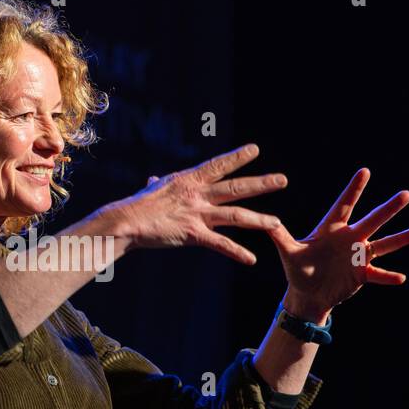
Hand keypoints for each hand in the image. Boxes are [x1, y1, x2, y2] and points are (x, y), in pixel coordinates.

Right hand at [99, 144, 286, 264]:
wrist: (126, 222)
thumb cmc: (137, 206)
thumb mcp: (152, 190)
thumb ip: (159, 184)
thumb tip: (153, 180)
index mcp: (189, 180)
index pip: (218, 165)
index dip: (237, 157)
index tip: (255, 149)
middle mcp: (197, 194)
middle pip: (235, 188)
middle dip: (261, 184)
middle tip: (283, 180)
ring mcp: (196, 214)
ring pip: (235, 215)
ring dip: (258, 219)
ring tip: (277, 223)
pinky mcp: (193, 234)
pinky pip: (220, 244)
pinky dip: (236, 252)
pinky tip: (251, 259)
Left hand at [267, 167, 408, 319]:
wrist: (308, 294)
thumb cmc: (298, 269)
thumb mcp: (288, 253)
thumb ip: (279, 237)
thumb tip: (263, 222)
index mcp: (332, 229)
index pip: (345, 205)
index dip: (354, 189)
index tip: (365, 171)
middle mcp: (350, 238)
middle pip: (372, 220)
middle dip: (388, 208)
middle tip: (406, 194)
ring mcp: (358, 256)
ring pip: (382, 245)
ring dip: (398, 239)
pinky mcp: (362, 275)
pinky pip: (378, 275)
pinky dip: (388, 277)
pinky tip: (401, 277)